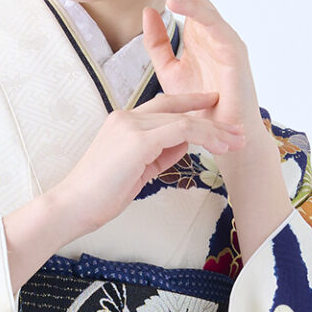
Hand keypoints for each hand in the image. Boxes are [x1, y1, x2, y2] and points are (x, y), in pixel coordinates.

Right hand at [3, 91, 244, 289]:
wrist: (73, 206)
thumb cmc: (100, 196)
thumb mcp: (136, 171)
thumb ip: (159, 154)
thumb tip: (184, 144)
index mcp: (123, 122)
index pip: (163, 106)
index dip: (191, 105)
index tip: (215, 109)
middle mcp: (127, 117)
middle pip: (177, 110)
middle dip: (211, 119)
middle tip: (237, 128)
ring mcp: (132, 126)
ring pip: (184, 120)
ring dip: (215, 131)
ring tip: (236, 141)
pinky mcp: (138, 141)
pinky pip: (181, 131)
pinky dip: (204, 136)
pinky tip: (220, 146)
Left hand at [131, 0, 291, 256]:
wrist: (225, 137)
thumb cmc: (201, 106)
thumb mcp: (169, 70)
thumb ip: (157, 42)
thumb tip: (147, 11)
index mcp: (199, 30)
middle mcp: (214, 29)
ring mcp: (226, 37)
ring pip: (199, 2)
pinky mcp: (234, 52)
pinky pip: (212, 25)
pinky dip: (193, 12)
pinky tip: (174, 3)